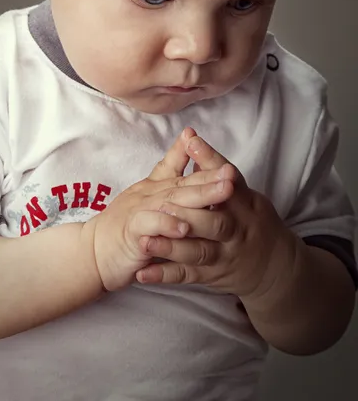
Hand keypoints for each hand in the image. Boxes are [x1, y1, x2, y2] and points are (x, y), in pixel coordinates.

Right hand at [88, 130, 232, 290]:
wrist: (95, 250)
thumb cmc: (126, 224)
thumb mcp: (150, 196)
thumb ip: (170, 172)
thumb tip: (189, 143)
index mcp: (159, 187)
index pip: (186, 174)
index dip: (207, 167)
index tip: (231, 164)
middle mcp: (152, 194)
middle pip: (184, 184)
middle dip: (210, 178)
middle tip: (233, 175)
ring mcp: (141, 210)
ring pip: (172, 201)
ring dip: (198, 197)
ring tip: (222, 193)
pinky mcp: (131, 231)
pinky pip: (150, 225)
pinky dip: (167, 225)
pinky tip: (185, 227)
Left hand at [136, 134, 296, 299]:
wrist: (273, 268)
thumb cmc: (249, 220)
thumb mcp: (241, 194)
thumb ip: (214, 170)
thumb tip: (190, 138)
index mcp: (246, 204)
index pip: (229, 180)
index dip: (211, 160)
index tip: (191, 142)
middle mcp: (238, 230)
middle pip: (217, 221)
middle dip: (189, 214)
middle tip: (161, 208)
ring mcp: (225, 255)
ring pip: (199, 251)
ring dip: (171, 247)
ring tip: (145, 241)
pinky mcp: (212, 276)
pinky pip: (187, 276)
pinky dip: (165, 275)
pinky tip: (142, 273)